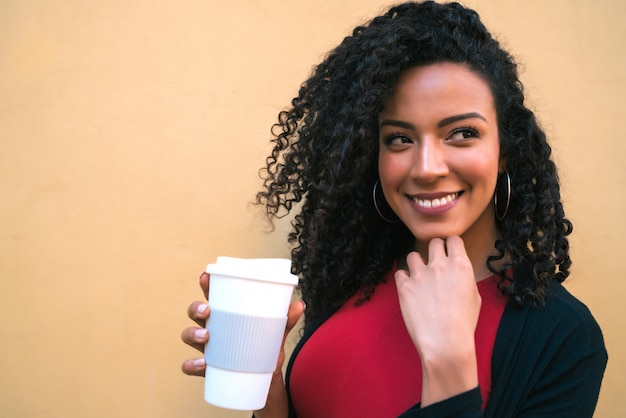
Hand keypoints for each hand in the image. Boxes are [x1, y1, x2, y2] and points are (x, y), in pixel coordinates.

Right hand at [180, 271, 304, 417]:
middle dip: (196, 307)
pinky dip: (192, 364)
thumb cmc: (264, 348)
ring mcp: (207, 348)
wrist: (264, 380)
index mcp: (226, 314)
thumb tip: (300, 305)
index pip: (212, 294)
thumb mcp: (276, 333)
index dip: (206, 284)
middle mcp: (212, 327)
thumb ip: (286, 320)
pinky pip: (190, 365)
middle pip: (195, 312)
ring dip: (192, 334)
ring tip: (206, 337)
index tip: (205, 276)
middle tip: (207, 309)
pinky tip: (202, 364)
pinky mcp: (207, 368)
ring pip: (188, 335)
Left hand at [395, 236, 480, 405]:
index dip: (451, 245)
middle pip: (433, 242)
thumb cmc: (463, 324)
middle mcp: (440, 265)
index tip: (449, 252)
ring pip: (412, 255)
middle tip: (434, 264)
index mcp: (460, 265)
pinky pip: (399, 273)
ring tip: (420, 277)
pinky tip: (409, 289)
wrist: (445, 343)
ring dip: (416, 264)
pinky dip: (403, 279)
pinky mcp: (404, 286)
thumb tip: (457, 272)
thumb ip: (463, 278)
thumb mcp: (474, 297)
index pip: (453, 239)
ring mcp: (420, 275)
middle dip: (434, 251)